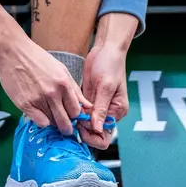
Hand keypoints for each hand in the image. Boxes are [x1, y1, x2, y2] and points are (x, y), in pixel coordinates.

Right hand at [0, 34, 92, 135]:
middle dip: (66, 127)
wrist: (13, 52)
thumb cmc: (38, 59)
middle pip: (65, 122)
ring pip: (52, 123)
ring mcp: (38, 99)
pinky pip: (39, 122)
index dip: (74, 116)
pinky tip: (38, 112)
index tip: (70, 115)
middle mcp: (52, 93)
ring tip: (47, 111)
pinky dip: (40, 120)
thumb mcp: (61, 69)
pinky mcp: (25, 104)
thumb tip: (88, 106)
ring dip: (52, 120)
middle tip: (63, 124)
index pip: (76, 111)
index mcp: (64, 83)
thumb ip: (74, 89)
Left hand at [77, 13, 136, 149]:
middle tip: (73, 117)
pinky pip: (80, 112)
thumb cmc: (110, 64)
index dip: (91, 135)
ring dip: (76, 120)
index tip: (82, 123)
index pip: (104, 137)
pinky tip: (68, 104)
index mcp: (116, 112)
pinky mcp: (89, 100)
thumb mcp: (106, 86)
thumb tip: (96, 129)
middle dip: (82, 129)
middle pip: (93, 133)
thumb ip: (101, 108)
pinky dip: (74, 111)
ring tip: (69, 109)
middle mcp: (108, 113)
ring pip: (85, 124)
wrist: (105, 49)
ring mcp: (97, 107)